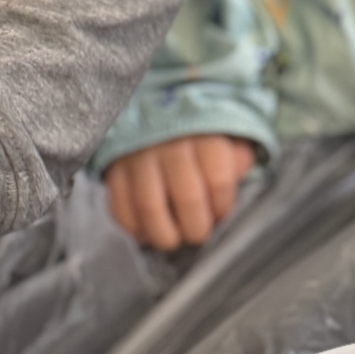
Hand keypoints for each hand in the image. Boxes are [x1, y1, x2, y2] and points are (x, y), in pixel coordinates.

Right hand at [103, 135, 259, 250]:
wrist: (153, 114)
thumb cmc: (195, 135)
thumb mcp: (224, 137)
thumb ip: (236, 156)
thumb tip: (239, 169)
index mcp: (204, 135)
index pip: (219, 179)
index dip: (223, 206)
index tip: (220, 214)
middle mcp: (170, 144)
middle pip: (187, 197)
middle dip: (196, 228)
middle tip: (197, 233)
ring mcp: (139, 156)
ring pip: (149, 206)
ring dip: (164, 234)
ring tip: (172, 239)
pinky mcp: (115, 169)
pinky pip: (120, 207)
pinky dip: (133, 227)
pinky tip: (146, 230)